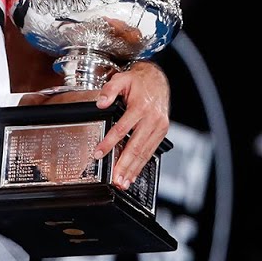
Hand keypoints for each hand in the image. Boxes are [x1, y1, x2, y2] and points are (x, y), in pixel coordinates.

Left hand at [92, 61, 170, 188]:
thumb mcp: (121, 79)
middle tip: (115, 178)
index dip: (109, 143)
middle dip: (124, 164)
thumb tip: (100, 103)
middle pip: (135, 146)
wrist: (158, 79)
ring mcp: (159, 127)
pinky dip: (142, 164)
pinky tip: (133, 173)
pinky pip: (151, 151)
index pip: (121, 129)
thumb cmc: (138, 81)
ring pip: (144, 152)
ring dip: (133, 169)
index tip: (99, 154)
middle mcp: (152, 119)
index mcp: (140, 107)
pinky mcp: (162, 132)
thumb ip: (109, 90)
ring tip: (122, 182)